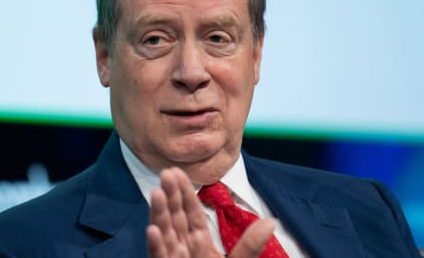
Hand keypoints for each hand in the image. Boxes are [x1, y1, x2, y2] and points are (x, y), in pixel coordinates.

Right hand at [147, 167, 275, 257]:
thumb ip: (250, 245)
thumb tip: (271, 220)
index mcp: (200, 244)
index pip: (190, 214)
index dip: (184, 194)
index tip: (178, 172)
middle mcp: (183, 250)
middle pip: (175, 219)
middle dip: (170, 197)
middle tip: (165, 174)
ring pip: (164, 235)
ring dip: (159, 215)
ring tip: (157, 194)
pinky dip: (156, 246)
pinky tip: (153, 231)